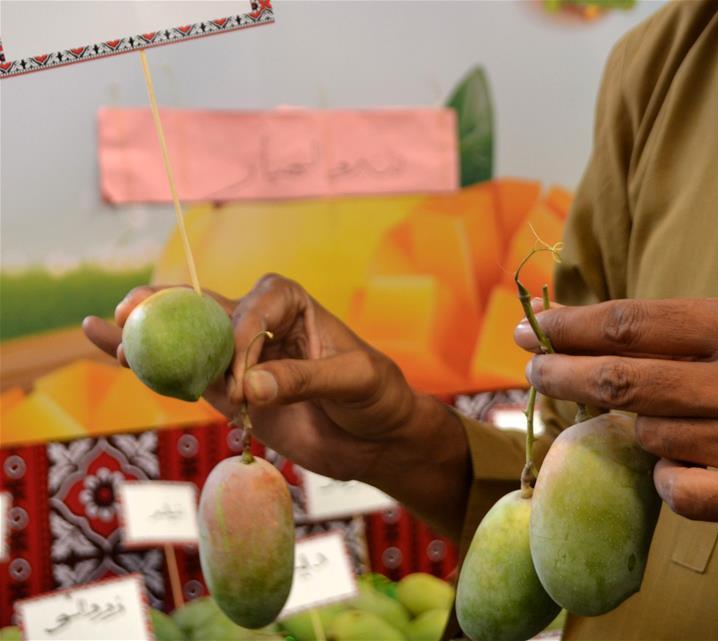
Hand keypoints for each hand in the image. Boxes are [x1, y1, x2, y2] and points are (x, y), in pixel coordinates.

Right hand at [83, 274, 432, 484]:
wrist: (376, 436)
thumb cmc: (375, 396)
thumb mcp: (353, 381)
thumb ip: (302, 380)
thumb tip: (247, 388)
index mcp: (290, 302)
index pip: (252, 311)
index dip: (240, 343)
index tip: (244, 386)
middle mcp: (258, 321)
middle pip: (204, 311)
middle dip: (165, 310)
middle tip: (127, 312)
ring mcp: (237, 357)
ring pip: (185, 341)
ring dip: (145, 336)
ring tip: (105, 328)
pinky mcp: (226, 390)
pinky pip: (184, 376)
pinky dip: (148, 367)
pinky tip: (104, 346)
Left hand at [514, 299, 717, 541]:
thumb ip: (684, 334)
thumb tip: (595, 333)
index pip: (633, 323)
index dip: (572, 327)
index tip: (535, 328)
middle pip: (623, 379)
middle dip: (561, 374)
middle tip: (530, 371)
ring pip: (647, 436)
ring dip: (635, 431)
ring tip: (656, 423)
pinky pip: (677, 490)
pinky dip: (666, 480)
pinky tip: (683, 468)